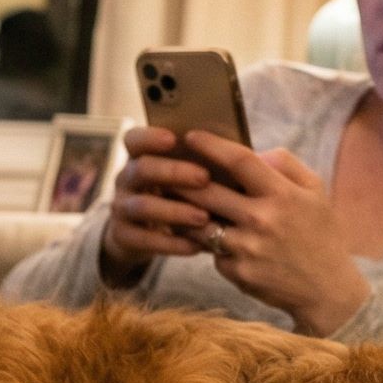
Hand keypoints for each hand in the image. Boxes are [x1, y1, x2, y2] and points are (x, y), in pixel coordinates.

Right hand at [97, 126, 217, 286]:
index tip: (174, 138)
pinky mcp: (123, 236)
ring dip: (175, 210)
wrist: (151, 236)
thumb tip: (261, 154)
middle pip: (141, 169)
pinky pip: (144, 240)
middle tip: (204, 178)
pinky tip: (195, 245)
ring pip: (143, 206)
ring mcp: (122, 208)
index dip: (150, 137)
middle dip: (173, 172)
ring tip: (204, 217)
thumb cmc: (184, 196)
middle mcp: (126, 179)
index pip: (134, 139)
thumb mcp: (191, 176)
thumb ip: (214, 163)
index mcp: (142, 156)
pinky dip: (171, 243)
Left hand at [173, 131, 372, 337]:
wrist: (327, 290)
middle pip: (207, 193)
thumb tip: (253, 151)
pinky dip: (209, 243)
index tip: (191, 136)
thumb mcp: (315, 192)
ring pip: (200, 225)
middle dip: (181, 179)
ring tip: (173, 203)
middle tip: (165, 169)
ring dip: (185, 213)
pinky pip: (212, 252)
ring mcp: (247, 249)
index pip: (240, 161)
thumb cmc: (320, 234)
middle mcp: (262, 220)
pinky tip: (207, 238)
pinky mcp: (238, 273)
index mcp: (282, 195)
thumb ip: (286, 164)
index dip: (212, 146)